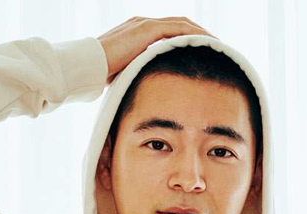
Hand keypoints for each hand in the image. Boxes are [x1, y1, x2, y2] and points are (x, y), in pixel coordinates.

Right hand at [97, 15, 214, 84]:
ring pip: (182, 25)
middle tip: (219, 49)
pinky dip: (195, 35)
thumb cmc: (101, 77)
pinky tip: (209, 44)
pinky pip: (178, 29)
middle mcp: (143, 24)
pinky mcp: (146, 29)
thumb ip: (138, 78)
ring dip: (203, 34)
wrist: (86, 67)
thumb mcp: (125, 77)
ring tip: (220, 46)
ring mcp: (145, 25)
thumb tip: (147, 96)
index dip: (189, 41)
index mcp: (138, 34)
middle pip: (180, 26)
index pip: (170, 33)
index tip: (205, 55)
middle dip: (200, 35)